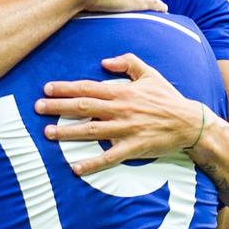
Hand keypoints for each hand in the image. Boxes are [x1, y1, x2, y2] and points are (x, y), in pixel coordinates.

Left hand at [35, 53, 206, 175]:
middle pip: (84, 108)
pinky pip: (109, 158)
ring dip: (68, 133)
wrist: (190, 123)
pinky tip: (75, 167)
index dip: (66, 88)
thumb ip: (128, 62)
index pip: (88, 88)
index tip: (46, 88)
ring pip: (91, 132)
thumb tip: (104, 61)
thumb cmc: (167, 98)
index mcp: (122, 92)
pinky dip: (92, 163)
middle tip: (38, 108)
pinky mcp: (133, 149)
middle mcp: (121, 110)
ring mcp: (126, 130)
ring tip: (48, 134)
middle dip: (58, 108)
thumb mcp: (150, 73)